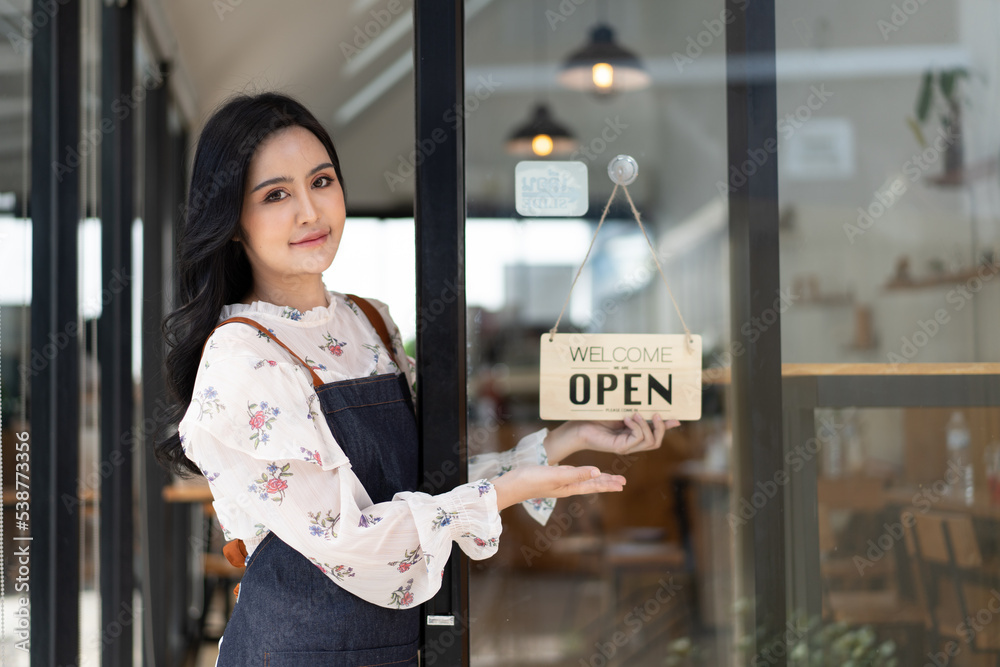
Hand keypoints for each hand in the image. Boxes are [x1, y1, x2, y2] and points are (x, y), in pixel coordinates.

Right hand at [491, 465, 625, 510]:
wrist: (511, 485)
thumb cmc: (531, 480)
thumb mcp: (556, 475)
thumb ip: (576, 474)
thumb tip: (597, 472)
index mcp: (569, 487)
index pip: (594, 485)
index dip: (608, 484)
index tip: (622, 484)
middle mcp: (566, 486)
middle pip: (591, 484)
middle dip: (606, 482)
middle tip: (622, 482)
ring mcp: (558, 483)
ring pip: (583, 480)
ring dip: (597, 479)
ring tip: (607, 478)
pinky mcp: (551, 478)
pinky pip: (573, 476)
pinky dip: (583, 474)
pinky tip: (582, 472)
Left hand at [543, 413, 679, 463]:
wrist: (579, 424)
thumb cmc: (597, 416)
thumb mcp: (622, 411)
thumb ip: (639, 412)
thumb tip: (658, 408)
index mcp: (634, 434)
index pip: (656, 434)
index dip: (667, 427)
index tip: (677, 418)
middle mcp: (632, 443)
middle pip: (656, 442)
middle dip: (661, 428)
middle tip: (656, 413)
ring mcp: (627, 447)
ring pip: (650, 442)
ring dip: (647, 426)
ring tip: (636, 414)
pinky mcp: (620, 447)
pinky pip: (637, 439)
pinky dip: (637, 427)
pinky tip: (627, 419)